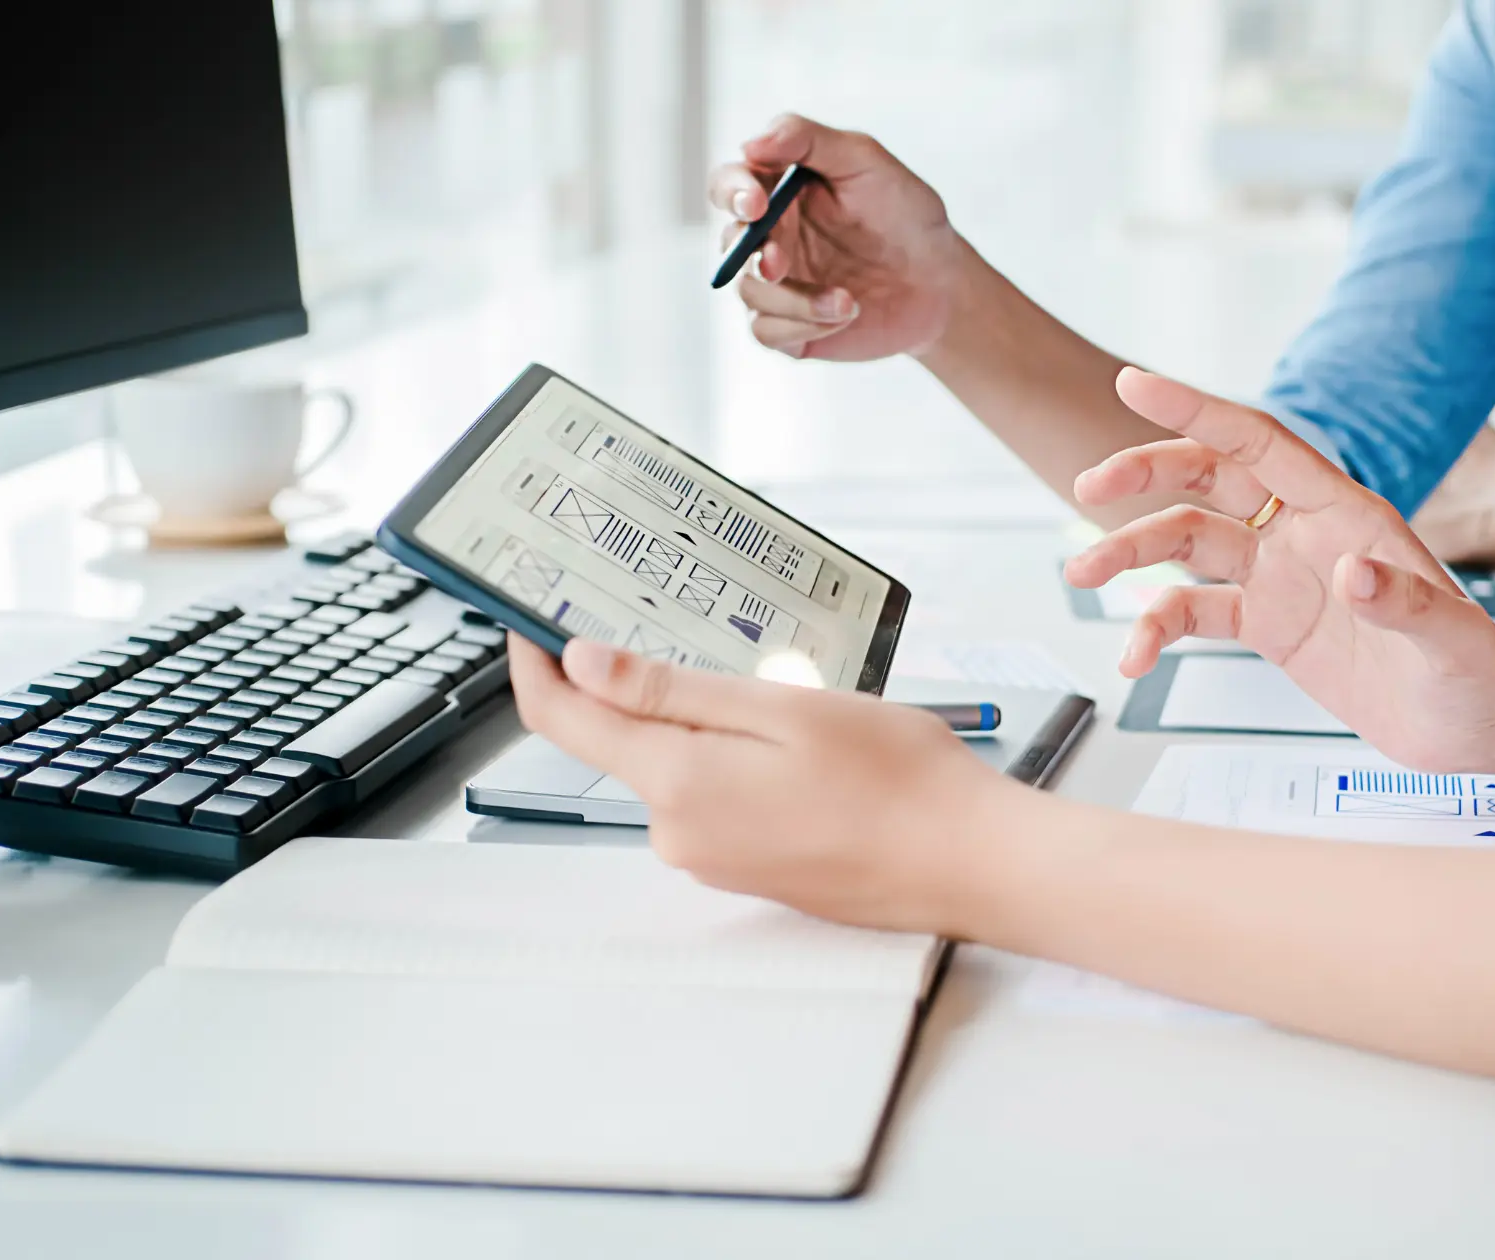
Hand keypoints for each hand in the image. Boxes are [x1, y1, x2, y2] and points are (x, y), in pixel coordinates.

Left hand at [508, 635, 1023, 933]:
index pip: (563, 721)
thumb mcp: (780, 709)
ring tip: (769, 682)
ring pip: (672, 768)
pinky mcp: (746, 868)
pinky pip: (711, 797)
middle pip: (619, 743)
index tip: (527, 618)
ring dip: (696, 720)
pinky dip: (729, 757)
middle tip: (671, 617)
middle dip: (632, 683)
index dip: (534, 663)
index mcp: (678, 785)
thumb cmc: (896, 782)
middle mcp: (680, 833)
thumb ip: (672, 691)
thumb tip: (582, 665)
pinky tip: (792, 740)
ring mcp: (713, 858)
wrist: (968, 863)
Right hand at [707, 114, 964, 359]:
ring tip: (848, 300)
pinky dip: (802, 324)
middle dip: (752, 252)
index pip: (729, 184)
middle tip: (779, 263)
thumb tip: (750, 144)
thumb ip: (808, 140)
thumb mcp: (866, 161)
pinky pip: (766, 331)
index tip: (756, 203)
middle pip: (730, 241)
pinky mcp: (790, 326)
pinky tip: (845, 313)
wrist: (942, 282)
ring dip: (793, 298)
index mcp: (779, 191)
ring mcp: (778, 284)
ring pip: (748, 291)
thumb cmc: (905, 214)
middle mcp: (770, 236)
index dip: (732, 191)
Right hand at [1067, 369, 1494, 771]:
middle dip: (1145, 476)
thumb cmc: (1483, 678)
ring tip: (1079, 573)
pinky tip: (1133, 659)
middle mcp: (1306, 534)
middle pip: (1209, 481)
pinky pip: (1196, 613)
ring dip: (1131, 553)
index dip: (1196, 410)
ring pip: (1188, 544)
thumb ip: (1407, 604)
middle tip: (1087, 487)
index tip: (1133, 384)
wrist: (1484, 730)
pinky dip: (1156, 628)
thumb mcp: (1453, 644)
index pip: (1259, 444)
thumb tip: (1351, 574)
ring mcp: (1283, 578)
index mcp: (1347, 513)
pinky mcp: (1271, 627)